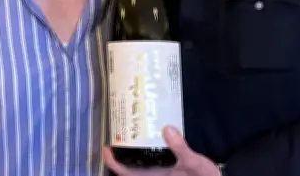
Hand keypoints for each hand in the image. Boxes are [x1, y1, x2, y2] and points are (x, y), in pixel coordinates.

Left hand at [103, 127, 220, 175]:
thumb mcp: (194, 163)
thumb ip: (180, 148)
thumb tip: (166, 129)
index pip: (124, 172)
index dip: (112, 161)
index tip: (105, 146)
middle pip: (127, 168)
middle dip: (119, 154)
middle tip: (116, 133)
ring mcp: (158, 174)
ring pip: (137, 165)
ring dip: (130, 153)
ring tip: (127, 133)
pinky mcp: (166, 171)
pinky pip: (148, 163)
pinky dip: (143, 152)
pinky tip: (147, 140)